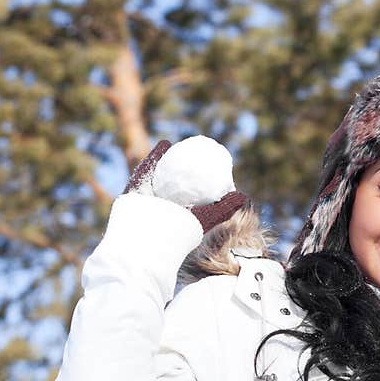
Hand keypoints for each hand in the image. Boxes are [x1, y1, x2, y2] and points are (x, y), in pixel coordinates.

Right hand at [123, 138, 250, 233]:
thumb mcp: (206, 218)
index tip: (212, 166)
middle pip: (175, 184)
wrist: (147, 236)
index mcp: (180, 215)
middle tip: (195, 152)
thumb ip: (224, 208)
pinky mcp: (135, 191)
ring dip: (168, 160)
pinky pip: (146, 170)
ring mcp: (148, 199)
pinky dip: (155, 156)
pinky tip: (165, 144)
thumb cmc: (178, 232)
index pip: (193, 194)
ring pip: (159, 175)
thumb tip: (243, 195)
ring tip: (179, 145)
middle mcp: (164, 208)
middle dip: (183, 169)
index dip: (202, 181)